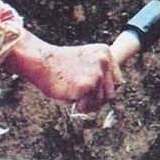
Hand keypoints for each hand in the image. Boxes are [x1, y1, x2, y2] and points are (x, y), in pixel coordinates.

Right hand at [5, 36, 122, 111]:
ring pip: (99, 103)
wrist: (41, 62)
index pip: (117, 83)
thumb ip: (99, 74)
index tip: (92, 91)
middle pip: (111, 95)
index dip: (104, 91)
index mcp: (106, 53)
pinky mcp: (86, 86)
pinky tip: (68, 94)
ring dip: (87, 104)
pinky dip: (77, 106)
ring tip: (73, 94)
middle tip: (82, 97)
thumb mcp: (85, 62)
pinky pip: (87, 107)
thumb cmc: (59, 65)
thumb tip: (110, 97)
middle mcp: (104, 62)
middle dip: (97, 100)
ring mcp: (96, 74)